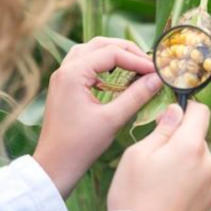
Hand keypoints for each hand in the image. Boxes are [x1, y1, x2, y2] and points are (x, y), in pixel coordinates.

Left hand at [33, 37, 162, 198]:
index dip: (137, 60)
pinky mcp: (64, 86)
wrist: (54, 166)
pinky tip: (116, 77)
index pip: (112, 53)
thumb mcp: (113, 119)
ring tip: (134, 65)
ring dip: (113, 54)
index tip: (156, 71)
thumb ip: (136, 96)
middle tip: (148, 64)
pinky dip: (102, 64)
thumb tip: (157, 78)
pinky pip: (84, 63)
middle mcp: (65, 69)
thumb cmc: (80, 145)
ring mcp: (62, 77)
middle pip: (100, 45)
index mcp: (73, 73)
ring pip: (91, 51)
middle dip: (126, 51)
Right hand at [107, 102, 210, 210]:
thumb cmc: (134, 194)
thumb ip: (162, 129)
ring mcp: (210, 186)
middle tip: (156, 155)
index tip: (171, 116)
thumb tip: (176, 110)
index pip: (202, 112)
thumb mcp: (138, 154)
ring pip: (200, 162)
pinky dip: (188, 184)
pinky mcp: (209, 205)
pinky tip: (168, 196)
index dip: (187, 109)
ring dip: (185, 163)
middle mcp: (208, 164)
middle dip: (181, 140)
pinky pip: (200, 184)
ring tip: (160, 181)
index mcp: (190, 146)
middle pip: (199, 139)